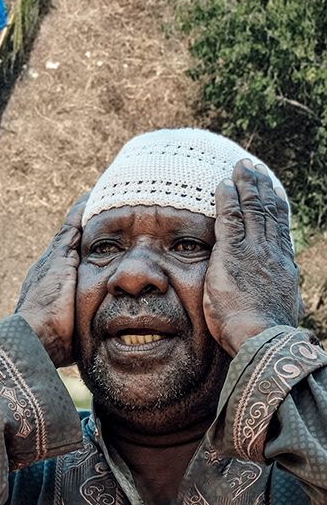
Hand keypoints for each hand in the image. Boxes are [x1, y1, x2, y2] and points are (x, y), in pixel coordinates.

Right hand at [16, 192, 89, 366]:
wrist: (31, 337)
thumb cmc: (53, 344)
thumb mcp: (74, 330)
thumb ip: (84, 322)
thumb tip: (102, 337)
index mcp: (48, 285)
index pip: (68, 260)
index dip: (80, 248)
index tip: (92, 236)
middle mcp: (47, 267)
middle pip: (68, 241)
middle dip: (81, 225)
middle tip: (99, 206)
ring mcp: (52, 260)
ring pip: (72, 231)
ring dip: (85, 214)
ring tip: (102, 195)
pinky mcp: (59, 256)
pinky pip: (74, 226)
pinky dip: (83, 210)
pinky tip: (96, 196)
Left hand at [205, 159, 303, 354]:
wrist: (262, 337)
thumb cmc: (265, 332)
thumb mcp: (278, 309)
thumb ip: (276, 296)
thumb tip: (281, 294)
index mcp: (282, 267)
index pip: (279, 230)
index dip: (275, 208)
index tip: (274, 193)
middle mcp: (272, 254)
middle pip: (268, 213)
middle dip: (261, 188)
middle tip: (255, 169)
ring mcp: (254, 252)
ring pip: (252, 210)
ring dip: (246, 186)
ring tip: (240, 168)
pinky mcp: (233, 253)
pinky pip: (231, 219)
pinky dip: (227, 201)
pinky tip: (222, 186)